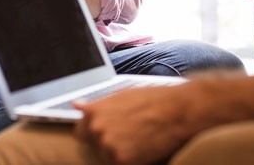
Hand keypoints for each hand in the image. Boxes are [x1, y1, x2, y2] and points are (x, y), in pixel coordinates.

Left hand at [75, 85, 198, 164]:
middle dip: (106, 143)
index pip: (81, 131)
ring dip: (118, 153)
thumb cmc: (153, 99)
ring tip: (138, 140)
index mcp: (93, 111)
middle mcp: (96, 128)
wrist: (177, 111)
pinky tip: (143, 148)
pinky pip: (119, 164)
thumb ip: (98, 105)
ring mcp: (108, 145)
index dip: (93, 133)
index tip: (105, 133)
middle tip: (127, 136)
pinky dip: (130, 160)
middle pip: (94, 145)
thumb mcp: (121, 95)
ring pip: (106, 157)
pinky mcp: (122, 159)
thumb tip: (77, 105)